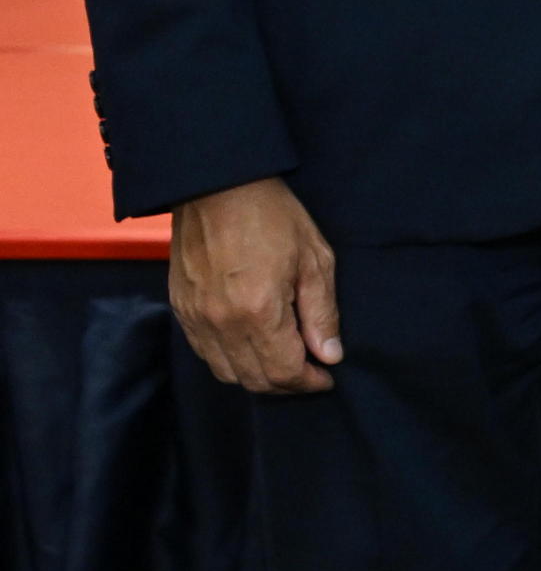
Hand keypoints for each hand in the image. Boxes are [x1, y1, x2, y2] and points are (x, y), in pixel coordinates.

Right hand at [168, 176, 342, 393]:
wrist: (215, 186)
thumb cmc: (272, 216)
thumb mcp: (314, 259)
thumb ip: (321, 313)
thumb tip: (330, 355)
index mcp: (258, 311)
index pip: (283, 371)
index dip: (309, 382)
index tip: (326, 377)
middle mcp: (221, 323)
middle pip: (254, 379)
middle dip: (286, 384)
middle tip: (310, 372)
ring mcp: (195, 318)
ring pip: (226, 372)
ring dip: (257, 375)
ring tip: (283, 361)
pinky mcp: (180, 309)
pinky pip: (205, 352)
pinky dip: (230, 360)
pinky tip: (252, 346)